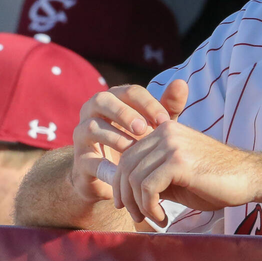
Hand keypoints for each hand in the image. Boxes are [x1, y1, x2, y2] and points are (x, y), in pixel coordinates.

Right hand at [70, 80, 184, 204]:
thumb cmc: (139, 143)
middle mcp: (93, 112)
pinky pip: (88, 160)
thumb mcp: (156, 126)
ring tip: (133, 149)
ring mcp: (82, 135)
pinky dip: (105, 166)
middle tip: (143, 128)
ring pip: (91, 127)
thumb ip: (168, 106)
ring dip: (114, 137)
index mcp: (114, 99)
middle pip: (103, 100)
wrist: (116, 178)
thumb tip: (182, 82)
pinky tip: (121, 173)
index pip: (130, 91)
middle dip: (124, 113)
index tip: (165, 120)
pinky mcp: (79, 160)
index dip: (148, 103)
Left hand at [111, 118, 261, 227]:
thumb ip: (154, 176)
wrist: (251, 178)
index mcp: (165, 130)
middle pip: (125, 166)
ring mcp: (172, 144)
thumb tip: (125, 193)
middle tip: (137, 216)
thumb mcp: (179, 175)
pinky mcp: (178, 161)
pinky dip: (150, 207)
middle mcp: (166, 131)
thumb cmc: (218, 180)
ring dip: (139, 206)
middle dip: (126, 197)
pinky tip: (162, 217)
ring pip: (134, 178)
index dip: (121, 183)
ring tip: (153, 218)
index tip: (127, 205)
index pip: (127, 155)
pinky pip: (147, 187)